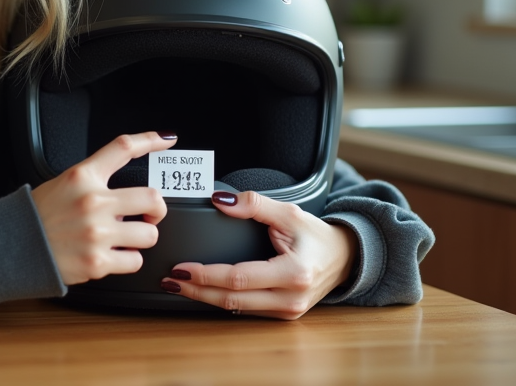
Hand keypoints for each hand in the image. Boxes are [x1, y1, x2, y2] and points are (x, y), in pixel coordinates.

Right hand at [32, 132, 175, 284]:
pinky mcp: (97, 263)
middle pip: (153, 197)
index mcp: (83, 176)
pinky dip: (129, 260)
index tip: (166, 140)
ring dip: (142, 237)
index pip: (123, 148)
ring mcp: (97, 234)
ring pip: (150, 234)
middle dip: (157, 209)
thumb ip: (93, 182)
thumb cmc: (36, 216)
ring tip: (125, 239)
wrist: (12, 247)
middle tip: (149, 214)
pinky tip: (113, 256)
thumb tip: (125, 192)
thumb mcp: (62, 184)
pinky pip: (135, 261)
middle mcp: (93, 202)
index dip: (150, 141)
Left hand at [159, 190, 356, 319]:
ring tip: (178, 286)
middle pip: (232, 300)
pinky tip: (203, 292)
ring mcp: (287, 311)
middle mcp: (291, 298)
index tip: (181, 268)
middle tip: (169, 280)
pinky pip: (246, 310)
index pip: (239, 278)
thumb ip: (253, 205)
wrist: (346, 258)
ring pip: (236, 309)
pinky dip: (222, 300)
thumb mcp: (289, 212)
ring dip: (204, 298)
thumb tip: (219, 200)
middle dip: (196, 291)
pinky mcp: (283, 315)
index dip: (206, 275)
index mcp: (294, 272)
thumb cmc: (318, 236)